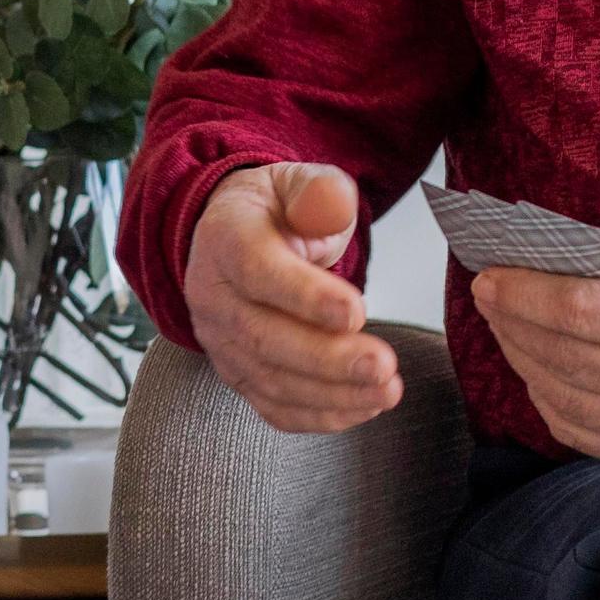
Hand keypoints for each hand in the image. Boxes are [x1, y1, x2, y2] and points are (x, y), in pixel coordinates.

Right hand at [182, 163, 402, 431]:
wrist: (234, 240)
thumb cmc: (276, 212)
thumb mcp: (298, 184)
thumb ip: (319, 192)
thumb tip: (333, 203)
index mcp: (225, 239)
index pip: (256, 271)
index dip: (304, 296)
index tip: (356, 311)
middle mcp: (212, 295)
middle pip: (261, 336)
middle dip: (326, 358)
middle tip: (382, 365)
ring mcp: (220, 340)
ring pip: (269, 379)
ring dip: (332, 393)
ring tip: (387, 391)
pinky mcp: (237, 373)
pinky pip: (273, 405)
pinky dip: (318, 415)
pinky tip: (363, 408)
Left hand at [471, 245, 599, 471]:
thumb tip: (551, 260)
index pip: (574, 308)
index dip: (521, 292)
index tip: (489, 276)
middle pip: (557, 352)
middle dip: (509, 320)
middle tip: (488, 295)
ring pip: (557, 392)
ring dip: (519, 357)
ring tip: (506, 326)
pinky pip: (576, 428)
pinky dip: (546, 396)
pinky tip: (537, 368)